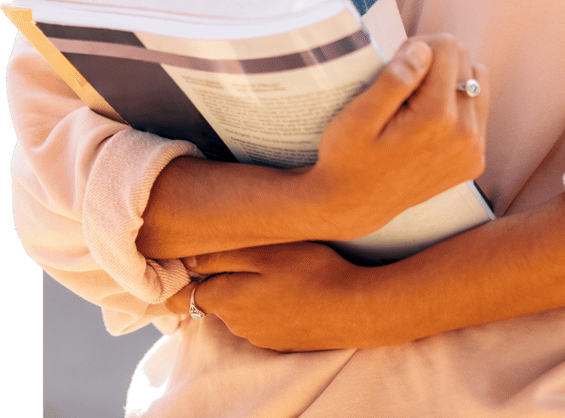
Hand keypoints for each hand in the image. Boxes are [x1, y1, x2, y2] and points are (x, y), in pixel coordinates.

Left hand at [166, 243, 375, 350]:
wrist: (354, 310)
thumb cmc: (312, 272)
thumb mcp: (267, 251)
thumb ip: (223, 256)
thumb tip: (188, 259)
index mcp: (228, 301)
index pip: (186, 296)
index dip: (182, 279)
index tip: (187, 262)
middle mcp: (238, 325)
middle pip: (216, 299)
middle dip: (220, 279)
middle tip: (244, 252)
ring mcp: (261, 336)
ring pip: (240, 309)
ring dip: (248, 291)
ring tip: (276, 267)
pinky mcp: (282, 341)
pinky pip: (264, 319)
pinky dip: (269, 304)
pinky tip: (292, 288)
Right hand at [301, 35, 489, 240]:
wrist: (354, 205)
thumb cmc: (348, 156)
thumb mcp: (358, 116)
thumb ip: (394, 80)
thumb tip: (424, 50)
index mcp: (438, 116)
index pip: (448, 46)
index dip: (419, 47)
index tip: (397, 66)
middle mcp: (466, 133)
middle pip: (465, 61)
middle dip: (434, 63)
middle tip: (402, 85)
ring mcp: (474, 150)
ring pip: (476, 82)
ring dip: (449, 82)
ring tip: (416, 102)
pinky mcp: (474, 160)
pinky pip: (477, 111)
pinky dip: (455, 107)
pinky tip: (427, 123)